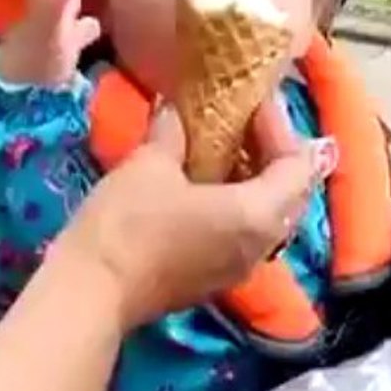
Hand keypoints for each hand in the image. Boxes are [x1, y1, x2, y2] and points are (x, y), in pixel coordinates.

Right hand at [0, 0, 100, 85]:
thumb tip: (92, 22)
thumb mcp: (70, 44)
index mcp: (59, 1)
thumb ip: (81, 30)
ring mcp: (44, 15)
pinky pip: (50, 17)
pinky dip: (57, 2)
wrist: (26, 90)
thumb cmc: (45, 65)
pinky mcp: (41, 34)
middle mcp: (50, 1)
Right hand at [48, 100, 327, 329]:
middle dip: (276, 153)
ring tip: (229, 148)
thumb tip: (176, 108)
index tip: (254, 100)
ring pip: (270, 216)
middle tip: (248, 121)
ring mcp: (240, 267)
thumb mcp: (149, 164)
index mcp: (258, 214)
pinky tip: (208, 184)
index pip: (297, 164)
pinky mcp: (215, 278)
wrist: (93, 291)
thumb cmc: (129, 223)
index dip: (280, 126)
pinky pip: (246, 233)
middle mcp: (262, 245)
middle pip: (292, 193)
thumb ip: (173, 132)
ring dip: (258, 180)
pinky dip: (240, 204)